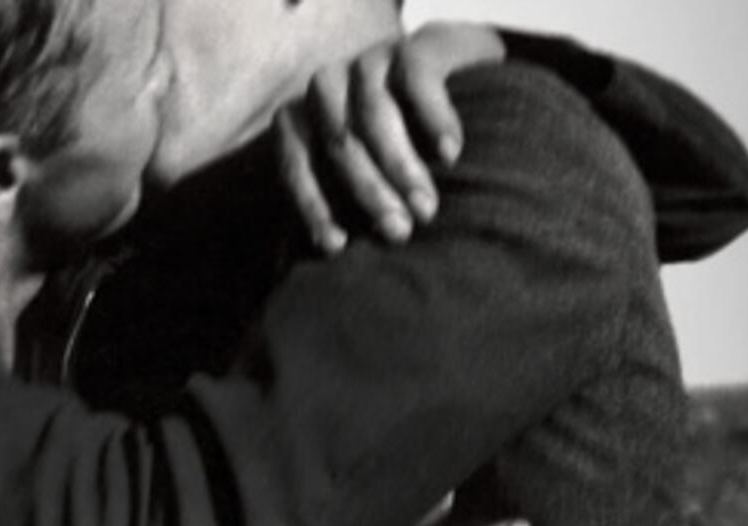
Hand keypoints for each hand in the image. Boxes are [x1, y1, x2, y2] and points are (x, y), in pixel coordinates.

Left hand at [276, 22, 505, 252]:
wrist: (450, 74)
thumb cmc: (396, 146)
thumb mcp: (364, 173)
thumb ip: (346, 202)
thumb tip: (339, 258)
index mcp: (303, 119)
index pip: (295, 163)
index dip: (313, 205)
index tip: (338, 246)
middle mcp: (328, 85)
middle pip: (339, 142)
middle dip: (369, 193)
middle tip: (398, 233)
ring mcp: (370, 60)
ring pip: (374, 113)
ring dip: (400, 166)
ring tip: (426, 208)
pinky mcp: (415, 45)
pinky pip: (416, 79)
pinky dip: (434, 118)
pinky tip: (452, 154)